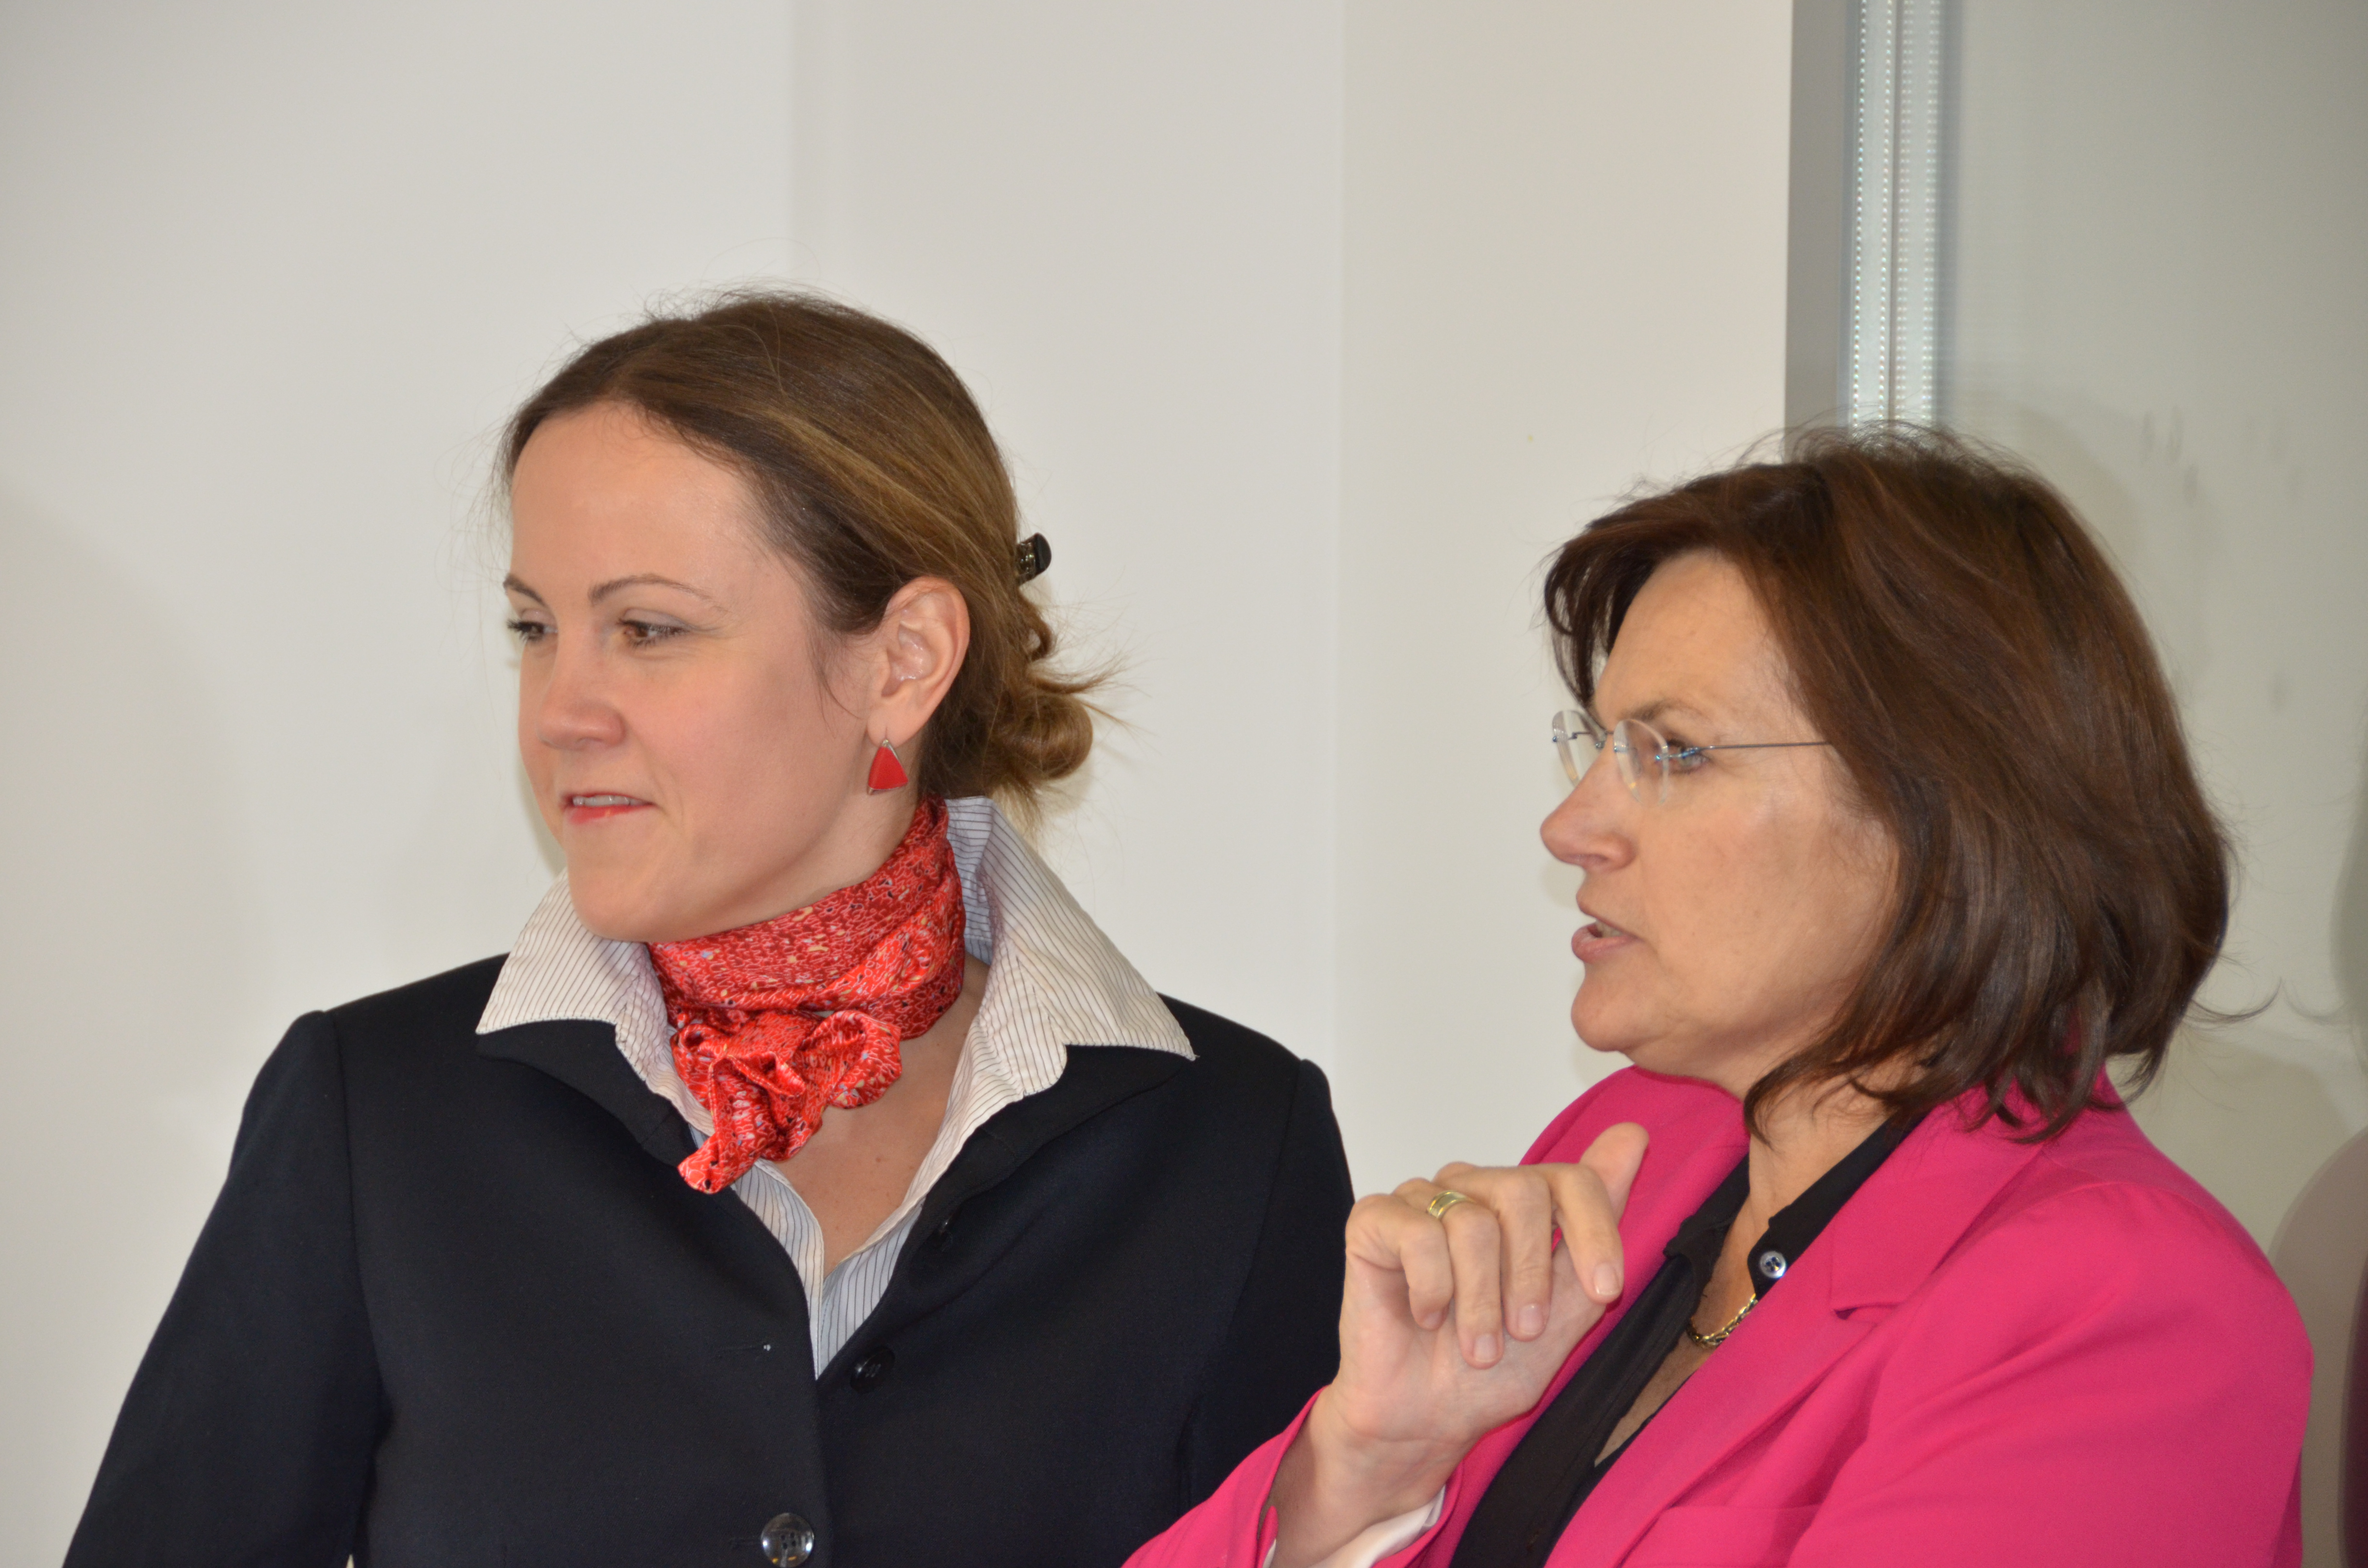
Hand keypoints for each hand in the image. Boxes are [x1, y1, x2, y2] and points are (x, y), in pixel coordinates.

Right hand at [1269, 1124, 1648, 1565]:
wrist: (1426, 1419)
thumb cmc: (1491, 1369)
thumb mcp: (1565, 1310)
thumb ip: (1594, 1230)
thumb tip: (1632, 1134)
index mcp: (1519, 1204)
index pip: (1570, 1179)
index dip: (1595, 1231)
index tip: (1605, 1290)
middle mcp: (1470, 1190)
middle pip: (1523, 1190)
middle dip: (1532, 1275)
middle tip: (1522, 1330)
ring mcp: (1420, 1200)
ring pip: (1473, 1223)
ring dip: (1481, 1302)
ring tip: (1475, 1344)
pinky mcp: (1373, 1220)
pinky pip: (1418, 1236)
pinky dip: (1432, 1291)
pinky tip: (1425, 1316)